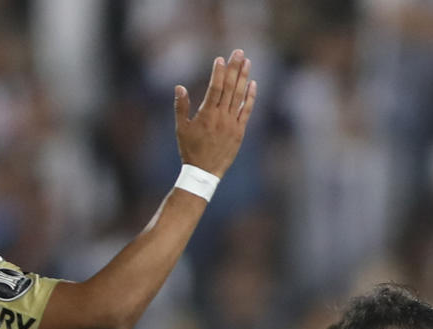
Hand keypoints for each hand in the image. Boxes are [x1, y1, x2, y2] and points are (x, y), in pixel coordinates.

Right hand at [174, 50, 256, 177]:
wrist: (204, 173)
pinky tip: (253, 84)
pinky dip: (250, 97)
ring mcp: (233, 124)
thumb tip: (179, 87)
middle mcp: (222, 117)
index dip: (218, 72)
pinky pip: (247, 111)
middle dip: (235, 68)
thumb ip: (181, 107)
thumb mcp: (181, 128)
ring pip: (240, 96)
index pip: (215, 88)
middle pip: (230, 88)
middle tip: (239, 52)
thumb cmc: (190, 150)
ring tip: (247, 62)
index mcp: (207, 115)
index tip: (220, 59)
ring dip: (244, 78)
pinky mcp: (240, 132)